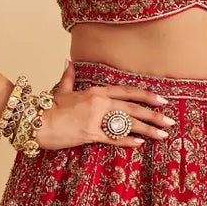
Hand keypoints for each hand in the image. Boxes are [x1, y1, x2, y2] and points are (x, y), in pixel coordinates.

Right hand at [32, 60, 176, 150]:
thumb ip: (68, 76)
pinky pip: (113, 138)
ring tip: (162, 135)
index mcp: (96, 92)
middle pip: (133, 108)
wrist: (36, 123)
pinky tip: (141, 143)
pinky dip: (127, 140)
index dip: (146, 96)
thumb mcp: (61, 90)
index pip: (127, 92)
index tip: (162, 100)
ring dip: (147, 129)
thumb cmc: (48, 108)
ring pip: (127, 124)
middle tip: (170, 121)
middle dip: (154, 115)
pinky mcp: (89, 135)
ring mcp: (95, 119)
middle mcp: (99, 103)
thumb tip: (67, 62)